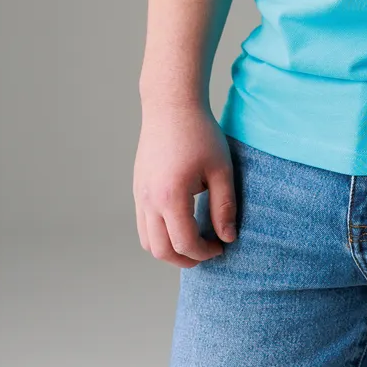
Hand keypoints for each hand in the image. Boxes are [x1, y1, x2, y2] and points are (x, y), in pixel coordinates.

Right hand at [133, 102, 237, 266]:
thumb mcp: (221, 170)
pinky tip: (180, 224)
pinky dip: (159, 234)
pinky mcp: (138, 189)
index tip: (221, 247)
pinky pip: (143, 224)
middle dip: (185, 259)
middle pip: (161, 251)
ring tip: (193, 242)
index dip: (205, 252)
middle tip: (207, 252)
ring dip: (169, 250)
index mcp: (171, 196)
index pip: (185, 243)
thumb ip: (224, 206)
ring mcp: (140, 195)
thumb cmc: (200, 134)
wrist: (171, 106)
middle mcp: (149, 200)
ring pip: (147, 241)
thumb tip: (228, 238)